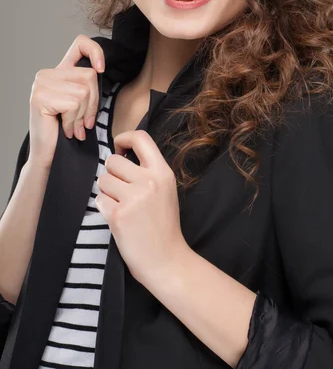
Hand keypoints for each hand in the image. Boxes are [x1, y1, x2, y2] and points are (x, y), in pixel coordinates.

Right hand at [28, 34, 104, 170]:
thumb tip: (101, 69)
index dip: (96, 51)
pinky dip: (73, 121)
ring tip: (73, 127)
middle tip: (83, 122)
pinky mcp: (40, 97)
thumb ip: (87, 85)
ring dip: (83, 115)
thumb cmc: (67, 132)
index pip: (80, 43)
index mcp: (58, 71)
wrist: (48, 156)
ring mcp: (41, 84)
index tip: (102, 69)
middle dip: (93, 103)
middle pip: (89, 76)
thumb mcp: (82, 104)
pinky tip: (65, 130)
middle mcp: (46, 74)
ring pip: (83, 92)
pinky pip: (73, 103)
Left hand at [95, 129, 188, 286]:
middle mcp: (149, 181)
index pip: (140, 137)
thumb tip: (121, 154)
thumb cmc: (163, 225)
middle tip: (122, 191)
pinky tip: (119, 219)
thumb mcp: (165, 190)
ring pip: (103, 180)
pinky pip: (99, 200)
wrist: (166, 260)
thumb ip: (147, 171)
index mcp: (163, 172)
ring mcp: (134, 198)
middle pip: (113, 161)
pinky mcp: (118, 215)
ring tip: (121, 205)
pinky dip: (105, 209)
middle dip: (112, 174)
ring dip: (107, 192)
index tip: (120, 149)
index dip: (124, 138)